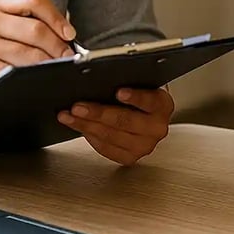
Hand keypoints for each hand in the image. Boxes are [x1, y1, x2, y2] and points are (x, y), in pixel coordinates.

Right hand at [0, 0, 75, 111]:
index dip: (57, 17)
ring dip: (51, 62)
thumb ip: (32, 20)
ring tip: (57, 66)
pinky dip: (36, 75)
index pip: (35, 0)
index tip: (69, 33)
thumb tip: (67, 32)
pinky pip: (21, 70)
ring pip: (31, 53)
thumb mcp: (5, 24)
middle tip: (68, 55)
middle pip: (36, 29)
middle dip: (58, 45)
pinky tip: (39, 76)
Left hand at [58, 87, 173, 165]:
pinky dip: (90, 137)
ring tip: (70, 116)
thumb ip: (127, 79)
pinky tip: (79, 127)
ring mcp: (144, 145)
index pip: (150, 100)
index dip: (135, 97)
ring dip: (86, 125)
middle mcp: (157, 128)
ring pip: (111, 136)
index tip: (119, 92)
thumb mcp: (140, 83)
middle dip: (98, 113)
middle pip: (125, 121)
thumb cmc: (141, 95)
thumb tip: (100, 76)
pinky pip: (106, 148)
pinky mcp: (130, 158)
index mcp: (162, 105)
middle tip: (79, 106)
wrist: (148, 117)